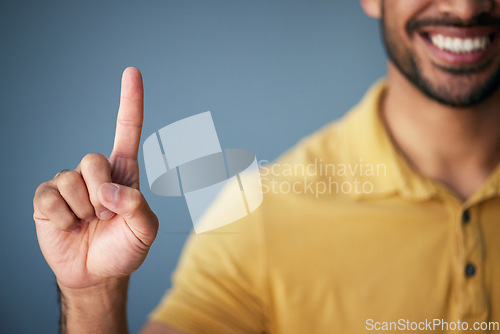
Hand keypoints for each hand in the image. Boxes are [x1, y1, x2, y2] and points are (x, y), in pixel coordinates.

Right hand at [33, 67, 158, 289]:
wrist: (97, 273)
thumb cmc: (124, 247)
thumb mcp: (145, 230)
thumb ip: (137, 207)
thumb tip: (108, 190)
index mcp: (123, 173)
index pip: (127, 130)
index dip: (130, 101)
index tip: (132, 71)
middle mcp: (95, 172)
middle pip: (93, 158)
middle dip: (101, 193)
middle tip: (105, 216)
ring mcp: (69, 184)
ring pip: (71, 179)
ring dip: (83, 210)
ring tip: (89, 223)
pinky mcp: (48, 199)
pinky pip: (50, 197)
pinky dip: (63, 218)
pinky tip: (70, 226)